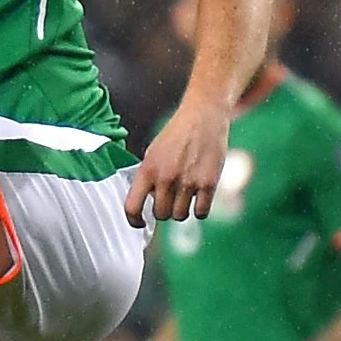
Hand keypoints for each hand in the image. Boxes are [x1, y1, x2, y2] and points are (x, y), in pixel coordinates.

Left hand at [128, 96, 231, 225]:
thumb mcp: (153, 153)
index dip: (134, 220)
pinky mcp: (208, 183)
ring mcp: (187, 182)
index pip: (132, 206)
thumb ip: (148, 177)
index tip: (140, 223)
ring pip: (180, 216)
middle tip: (170, 200)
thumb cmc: (177, 134)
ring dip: (182, 210)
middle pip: (161, 215)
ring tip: (185, 195)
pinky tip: (199, 198)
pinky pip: (201, 213)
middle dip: (164, 211)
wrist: (203, 116)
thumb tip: (147, 201)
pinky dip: (200, 209)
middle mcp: (166, 178)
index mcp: (147, 170)